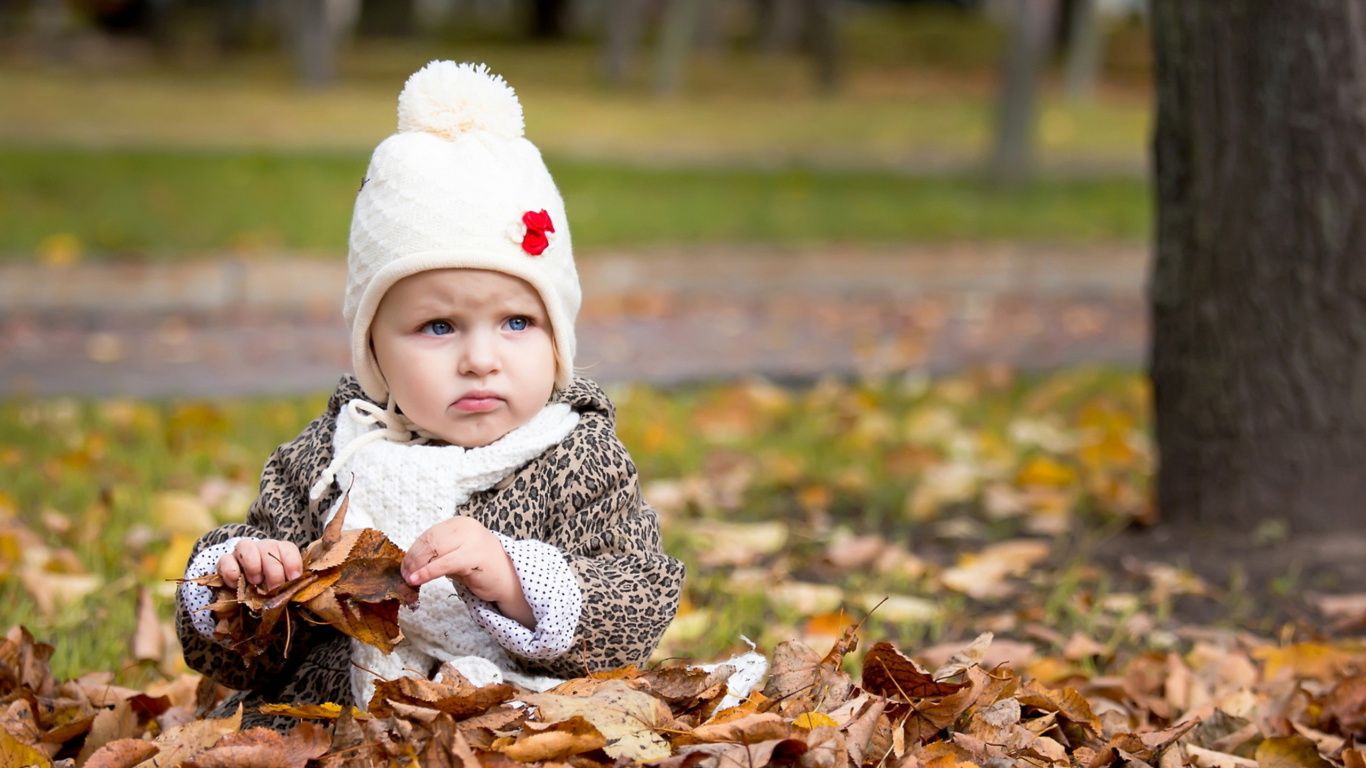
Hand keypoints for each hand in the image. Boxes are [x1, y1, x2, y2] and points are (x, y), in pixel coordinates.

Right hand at [217, 538, 302, 591]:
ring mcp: (242, 552)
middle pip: (269, 548)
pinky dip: (231, 572)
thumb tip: (297, 592)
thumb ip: (289, 585)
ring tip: (255, 582)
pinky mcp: (225, 560)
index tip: (293, 578)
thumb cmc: (268, 586)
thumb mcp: (282, 585)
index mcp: (279, 551)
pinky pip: (225, 560)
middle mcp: (262, 547)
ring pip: (246, 546)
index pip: (288, 548)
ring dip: (253, 565)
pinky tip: (235, 584)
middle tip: (274, 588)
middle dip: (274, 571)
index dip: (292, 562)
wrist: (243, 589)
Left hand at [402, 516, 532, 627]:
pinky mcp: (473, 556)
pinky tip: (416, 580)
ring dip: (417, 567)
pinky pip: (443, 564)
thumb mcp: (456, 555)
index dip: (413, 551)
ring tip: (409, 579)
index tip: (404, 566)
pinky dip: (427, 572)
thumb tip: (411, 562)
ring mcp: (471, 540)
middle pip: (429, 541)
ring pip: (434, 551)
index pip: (429, 534)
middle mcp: (466, 527)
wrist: (510, 579)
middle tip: (404, 575)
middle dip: (413, 560)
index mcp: (460, 523)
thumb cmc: (482, 568)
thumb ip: (438, 553)